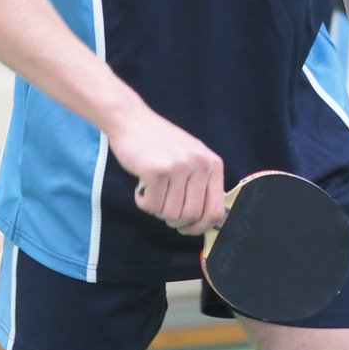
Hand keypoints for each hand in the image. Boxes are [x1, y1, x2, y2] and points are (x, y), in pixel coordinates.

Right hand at [108, 99, 225, 236]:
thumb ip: (201, 184)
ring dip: (157, 209)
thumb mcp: (191, 158)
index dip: (200, 227)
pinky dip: (143, 203)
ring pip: (170, 214)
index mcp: (213, 163)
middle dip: (174, 220)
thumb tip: (208, 222)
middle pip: (191, 216)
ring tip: (151, 189)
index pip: (216, 211)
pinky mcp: (157, 171)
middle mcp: (200, 164)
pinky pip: (152, 207)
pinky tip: (141, 186)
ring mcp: (179, 167)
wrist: (132, 120)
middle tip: (162, 206)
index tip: (186, 229)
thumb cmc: (160, 144)